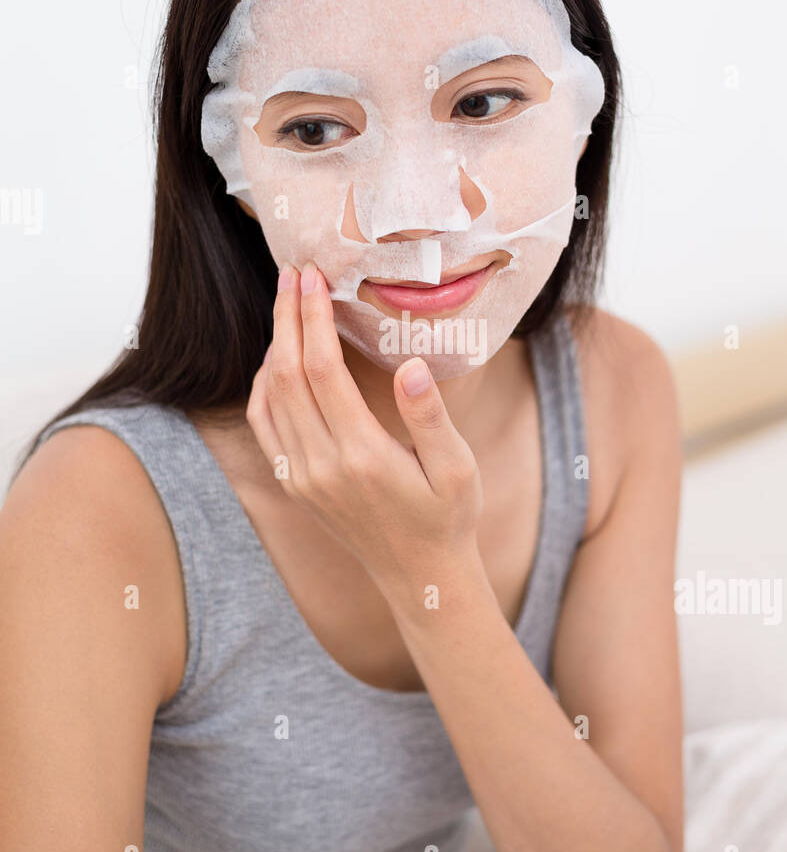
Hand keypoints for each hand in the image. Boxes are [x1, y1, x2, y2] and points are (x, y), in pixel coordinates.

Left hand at [246, 261, 483, 601]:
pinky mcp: (295, 486)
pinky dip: (264, 385)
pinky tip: (279, 360)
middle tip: (294, 274)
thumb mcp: (457, 468)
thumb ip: (429, 416)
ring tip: (288, 305)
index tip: (312, 277)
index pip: (322, 370)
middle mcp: (321, 466)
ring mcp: (302, 478)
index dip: (311, 318)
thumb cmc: (448, 518)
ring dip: (274, 345)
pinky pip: (265, 426)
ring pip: (269, 397)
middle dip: (287, 318)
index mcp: (362, 455)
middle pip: (286, 375)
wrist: (420, 577)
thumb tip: (410, 364)